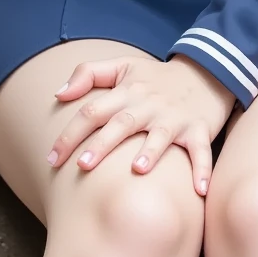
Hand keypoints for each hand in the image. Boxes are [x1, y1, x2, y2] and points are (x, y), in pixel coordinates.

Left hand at [47, 54, 235, 194]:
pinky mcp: (199, 129)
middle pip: (123, 123)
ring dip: (151, 151)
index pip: (94, 110)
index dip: (71, 133)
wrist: (205, 71)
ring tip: (138, 169)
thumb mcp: (123, 66)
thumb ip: (88, 74)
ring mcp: (175, 117)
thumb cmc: (156, 77)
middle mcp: (150, 104)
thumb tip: (58, 94)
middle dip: (103, 144)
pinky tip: (198, 190)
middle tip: (83, 165)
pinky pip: (201, 150)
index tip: (51, 159)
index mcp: (128, 92)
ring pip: (161, 134)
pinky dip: (202, 168)